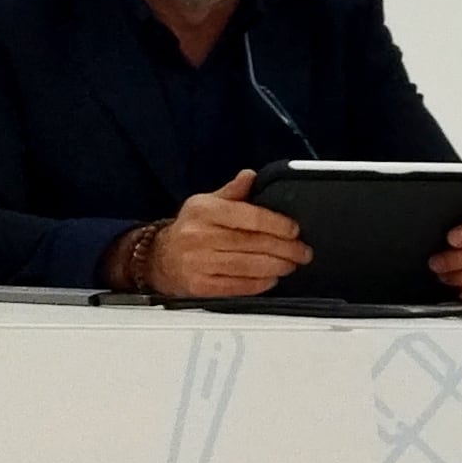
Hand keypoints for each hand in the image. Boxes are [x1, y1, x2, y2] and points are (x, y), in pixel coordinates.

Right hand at [140, 172, 308, 299]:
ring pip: (249, 266)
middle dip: (285, 249)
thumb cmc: (189, 229)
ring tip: (290, 264)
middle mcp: (198, 236)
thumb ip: (233, 192)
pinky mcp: (200, 286)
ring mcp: (198, 262)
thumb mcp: (206, 203)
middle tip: (302, 252)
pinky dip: (260, 284)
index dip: (277, 224)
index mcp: (203, 211)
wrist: (159, 259)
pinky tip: (271, 278)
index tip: (294, 230)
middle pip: (253, 243)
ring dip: (277, 267)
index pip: (249, 217)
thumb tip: (251, 176)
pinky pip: (239, 286)